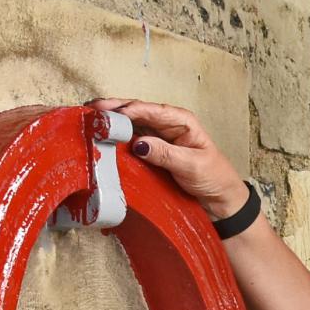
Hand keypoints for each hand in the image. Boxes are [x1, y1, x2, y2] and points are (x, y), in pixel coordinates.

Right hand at [91, 98, 250, 218]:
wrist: (220, 200)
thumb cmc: (214, 178)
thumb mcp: (191, 165)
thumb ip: (165, 154)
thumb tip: (138, 144)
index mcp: (181, 120)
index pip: (151, 110)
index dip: (129, 109)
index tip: (111, 114)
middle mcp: (166, 125)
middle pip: (136, 112)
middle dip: (113, 109)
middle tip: (90, 109)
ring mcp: (157, 138)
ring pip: (130, 125)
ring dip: (111, 122)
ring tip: (89, 119)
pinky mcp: (151, 152)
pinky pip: (130, 141)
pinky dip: (116, 138)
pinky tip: (101, 137)